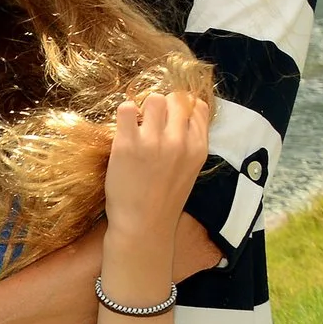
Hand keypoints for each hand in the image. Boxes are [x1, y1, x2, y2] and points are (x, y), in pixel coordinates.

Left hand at [104, 91, 211, 246]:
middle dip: (163, 105)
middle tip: (150, 121)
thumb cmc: (164, 199)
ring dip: (144, 108)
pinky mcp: (127, 144)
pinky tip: (124, 128)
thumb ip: (188, 144)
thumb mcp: (189, 170)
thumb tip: (179, 117)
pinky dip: (125, 112)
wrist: (144, 224)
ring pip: (153, 99)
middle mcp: (180, 142)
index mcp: (198, 148)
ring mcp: (154, 142)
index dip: (182, 107)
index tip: (170, 117)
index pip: (198, 107)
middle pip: (176, 99)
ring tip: (137, 125)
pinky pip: (127, 108)